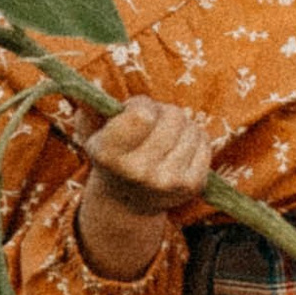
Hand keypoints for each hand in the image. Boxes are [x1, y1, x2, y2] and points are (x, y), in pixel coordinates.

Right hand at [79, 97, 212, 277]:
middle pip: (173, 116)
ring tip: (165, 137)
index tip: (135, 111)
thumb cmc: (111, 156)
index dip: (141, 105)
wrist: (126, 202)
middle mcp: (140, 172)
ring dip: (180, 125)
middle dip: (163, 112)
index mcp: (111, 155)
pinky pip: (204, 142)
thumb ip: (92, 109)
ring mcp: (168, 181)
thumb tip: (94, 93)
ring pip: (191, 127)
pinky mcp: (191, 185)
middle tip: (152, 124)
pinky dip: (194, 138)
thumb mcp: (92, 134)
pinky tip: (178, 148)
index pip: (142, 115)